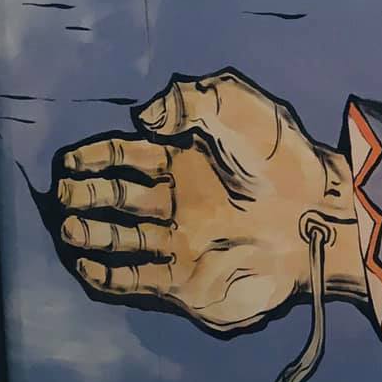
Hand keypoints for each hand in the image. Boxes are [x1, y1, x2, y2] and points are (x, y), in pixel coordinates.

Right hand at [48, 71, 361, 332]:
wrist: (317, 217)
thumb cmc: (284, 161)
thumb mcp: (239, 107)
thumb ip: (189, 100)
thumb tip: (144, 119)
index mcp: (185, 161)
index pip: (125, 157)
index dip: (94, 158)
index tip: (70, 161)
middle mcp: (178, 203)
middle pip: (116, 198)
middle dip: (85, 195)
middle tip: (65, 195)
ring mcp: (182, 243)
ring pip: (121, 239)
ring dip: (92, 234)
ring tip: (71, 227)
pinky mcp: (188, 281)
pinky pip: (139, 280)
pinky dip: (110, 277)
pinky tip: (88, 267)